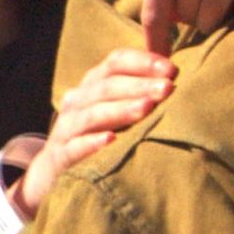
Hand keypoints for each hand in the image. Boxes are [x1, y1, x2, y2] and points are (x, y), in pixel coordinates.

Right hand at [15, 49, 174, 211]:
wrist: (56, 171)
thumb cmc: (99, 134)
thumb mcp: (116, 108)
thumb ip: (141, 88)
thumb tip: (178, 71)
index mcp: (93, 84)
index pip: (115, 62)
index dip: (143, 62)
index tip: (171, 69)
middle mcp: (78, 101)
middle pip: (106, 86)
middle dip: (139, 86)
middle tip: (167, 88)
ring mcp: (66, 128)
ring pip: (92, 114)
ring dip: (120, 109)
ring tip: (147, 109)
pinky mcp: (60, 156)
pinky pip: (74, 147)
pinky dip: (92, 143)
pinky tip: (112, 140)